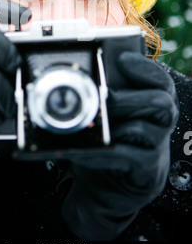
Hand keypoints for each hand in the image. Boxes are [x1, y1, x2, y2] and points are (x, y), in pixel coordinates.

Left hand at [62, 52, 178, 240]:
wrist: (107, 184)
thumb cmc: (108, 141)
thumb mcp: (106, 115)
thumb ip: (104, 94)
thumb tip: (81, 72)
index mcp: (153, 102)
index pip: (161, 81)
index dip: (145, 68)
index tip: (123, 58)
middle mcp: (161, 123)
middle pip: (161, 102)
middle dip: (129, 96)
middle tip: (105, 96)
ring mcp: (157, 147)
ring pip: (146, 128)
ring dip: (115, 123)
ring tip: (93, 121)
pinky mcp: (147, 170)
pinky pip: (128, 156)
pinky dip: (104, 152)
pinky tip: (86, 149)